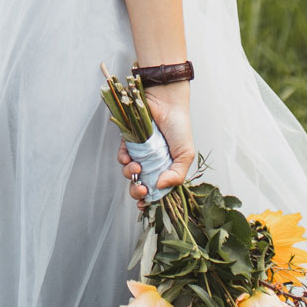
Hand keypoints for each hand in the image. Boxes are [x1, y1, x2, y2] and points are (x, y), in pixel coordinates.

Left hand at [117, 81, 194, 202]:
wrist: (166, 101)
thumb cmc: (179, 126)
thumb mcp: (185, 154)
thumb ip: (176, 175)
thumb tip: (160, 188)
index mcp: (166, 168)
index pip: (156, 190)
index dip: (149, 200)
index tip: (145, 204)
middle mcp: (152, 163)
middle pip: (140, 185)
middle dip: (137, 191)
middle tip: (141, 190)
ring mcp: (140, 153)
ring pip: (129, 172)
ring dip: (130, 174)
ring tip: (137, 167)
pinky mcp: (128, 141)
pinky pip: (121, 155)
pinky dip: (122, 159)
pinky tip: (129, 157)